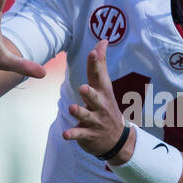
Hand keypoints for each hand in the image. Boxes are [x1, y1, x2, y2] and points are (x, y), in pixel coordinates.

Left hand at [64, 39, 130, 159]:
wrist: (117, 140)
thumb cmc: (106, 107)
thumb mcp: (105, 87)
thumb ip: (100, 64)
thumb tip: (102, 41)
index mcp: (102, 92)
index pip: (99, 76)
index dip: (96, 64)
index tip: (93, 52)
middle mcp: (100, 106)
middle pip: (94, 98)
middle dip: (89, 93)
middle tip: (83, 87)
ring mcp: (95, 121)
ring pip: (86, 116)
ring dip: (79, 112)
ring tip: (72, 108)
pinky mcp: (88, 134)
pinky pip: (80, 134)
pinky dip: (73, 134)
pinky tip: (65, 134)